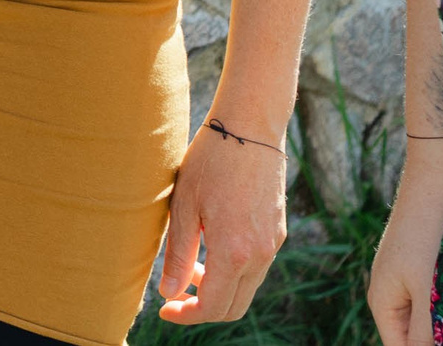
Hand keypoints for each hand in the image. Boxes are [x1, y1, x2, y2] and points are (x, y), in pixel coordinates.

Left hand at [156, 119, 288, 324]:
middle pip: (235, 306)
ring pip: (247, 288)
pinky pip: (256, 267)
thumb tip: (168, 293)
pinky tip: (211, 247)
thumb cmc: (211, 161)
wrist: (250, 127)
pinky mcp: (278, 231)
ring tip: (190, 265)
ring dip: (219, 288)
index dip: (187, 315)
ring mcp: (274, 244)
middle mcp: (261, 254)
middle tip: (175, 293)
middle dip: (204, 307)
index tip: (165, 309)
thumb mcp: (184, 206)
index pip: (214, 306)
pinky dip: (234, 272)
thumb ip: (178, 255)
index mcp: (235, 251)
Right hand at [369, 137, 442, 345]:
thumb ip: (424, 330)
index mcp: (382, 303)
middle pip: (413, 334)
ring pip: (427, 317)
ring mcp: (404, 280)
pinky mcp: (419, 267)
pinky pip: (433, 300)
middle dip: (439, 338)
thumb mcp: (424, 291)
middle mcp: (390, 294)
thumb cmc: (422, 239)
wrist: (430, 188)